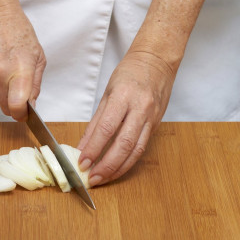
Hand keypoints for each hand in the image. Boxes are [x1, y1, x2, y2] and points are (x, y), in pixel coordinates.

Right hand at [0, 0, 45, 120]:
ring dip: (6, 98)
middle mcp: (0, 74)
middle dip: (16, 109)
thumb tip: (32, 103)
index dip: (22, 114)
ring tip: (13, 80)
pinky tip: (3, 73)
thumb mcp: (38, 56)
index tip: (27, 113)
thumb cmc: (17, 29)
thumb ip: (35, 84)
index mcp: (19, 70)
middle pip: (6, 108)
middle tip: (24, 100)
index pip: (17, 106)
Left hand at [77, 50, 175, 186]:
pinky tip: (118, 169)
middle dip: (106, 165)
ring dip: (118, 169)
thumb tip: (83, 145)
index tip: (82, 162)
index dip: (93, 148)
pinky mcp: (156, 125)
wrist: (157, 61)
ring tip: (103, 178)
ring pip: (136, 150)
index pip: (106, 128)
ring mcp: (151, 118)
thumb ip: (96, 122)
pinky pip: (142, 147)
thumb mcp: (107, 93)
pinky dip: (129, 161)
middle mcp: (140, 108)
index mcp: (123, 96)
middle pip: (123, 144)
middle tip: (91, 178)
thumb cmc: (129, 73)